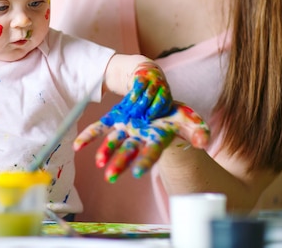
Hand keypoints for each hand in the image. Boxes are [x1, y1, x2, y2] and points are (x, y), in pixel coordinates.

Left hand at [74, 101, 209, 180]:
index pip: (151, 153)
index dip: (145, 162)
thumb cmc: (175, 118)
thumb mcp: (190, 120)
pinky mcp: (116, 119)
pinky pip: (100, 128)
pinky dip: (88, 136)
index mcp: (156, 138)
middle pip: (129, 151)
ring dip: (104, 151)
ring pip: (113, 141)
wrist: (160, 105)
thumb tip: (204, 141)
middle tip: (109, 176)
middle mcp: (139, 137)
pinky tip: (76, 145)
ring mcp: (126, 129)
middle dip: (120, 163)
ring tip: (97, 162)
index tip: (137, 173)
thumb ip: (198, 130)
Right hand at [123, 61, 172, 121]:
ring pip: (145, 96)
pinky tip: (126, 105)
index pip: (162, 106)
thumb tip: (147, 127)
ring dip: (136, 106)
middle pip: (154, 101)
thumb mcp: (156, 100)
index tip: (145, 120)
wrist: (147, 71)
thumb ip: (153, 110)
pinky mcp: (143, 76)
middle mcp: (162, 86)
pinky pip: (137, 89)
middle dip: (143, 111)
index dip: (153, 113)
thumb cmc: (151, 92)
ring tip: (129, 113)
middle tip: (134, 119)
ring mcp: (153, 80)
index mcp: (167, 95)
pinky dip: (131, 98)